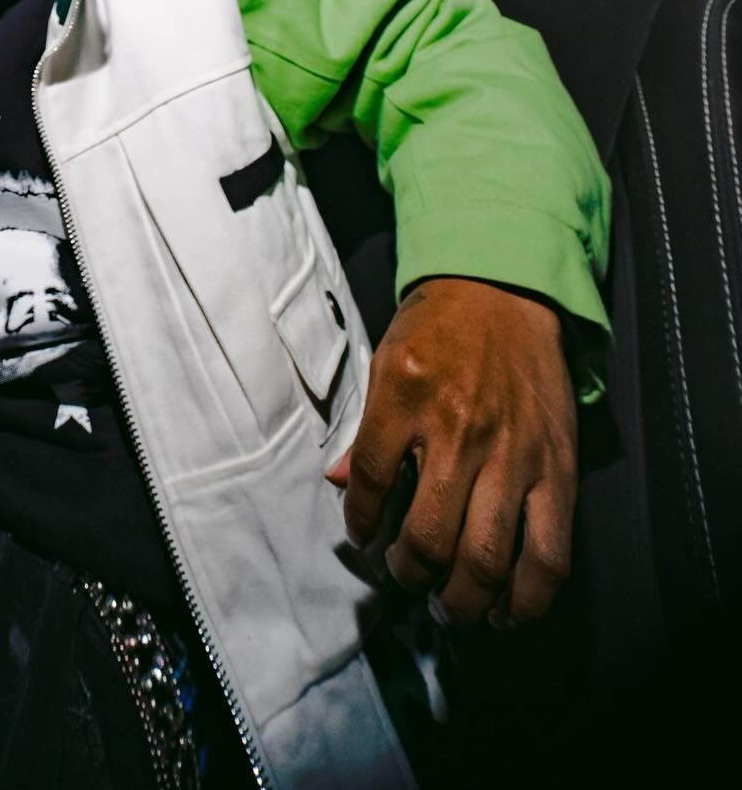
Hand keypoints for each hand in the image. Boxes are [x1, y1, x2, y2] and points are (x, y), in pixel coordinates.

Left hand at [324, 276, 576, 627]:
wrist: (502, 290)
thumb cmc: (437, 327)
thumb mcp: (385, 363)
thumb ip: (365, 430)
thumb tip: (340, 485)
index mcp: (404, 397)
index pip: (370, 484)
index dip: (361, 525)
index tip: (364, 539)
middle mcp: (458, 430)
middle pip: (428, 538)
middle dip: (411, 575)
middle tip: (407, 579)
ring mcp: (513, 453)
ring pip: (487, 559)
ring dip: (463, 600)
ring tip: (450, 606)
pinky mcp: (558, 469)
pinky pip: (549, 553)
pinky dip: (528, 597)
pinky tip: (507, 610)